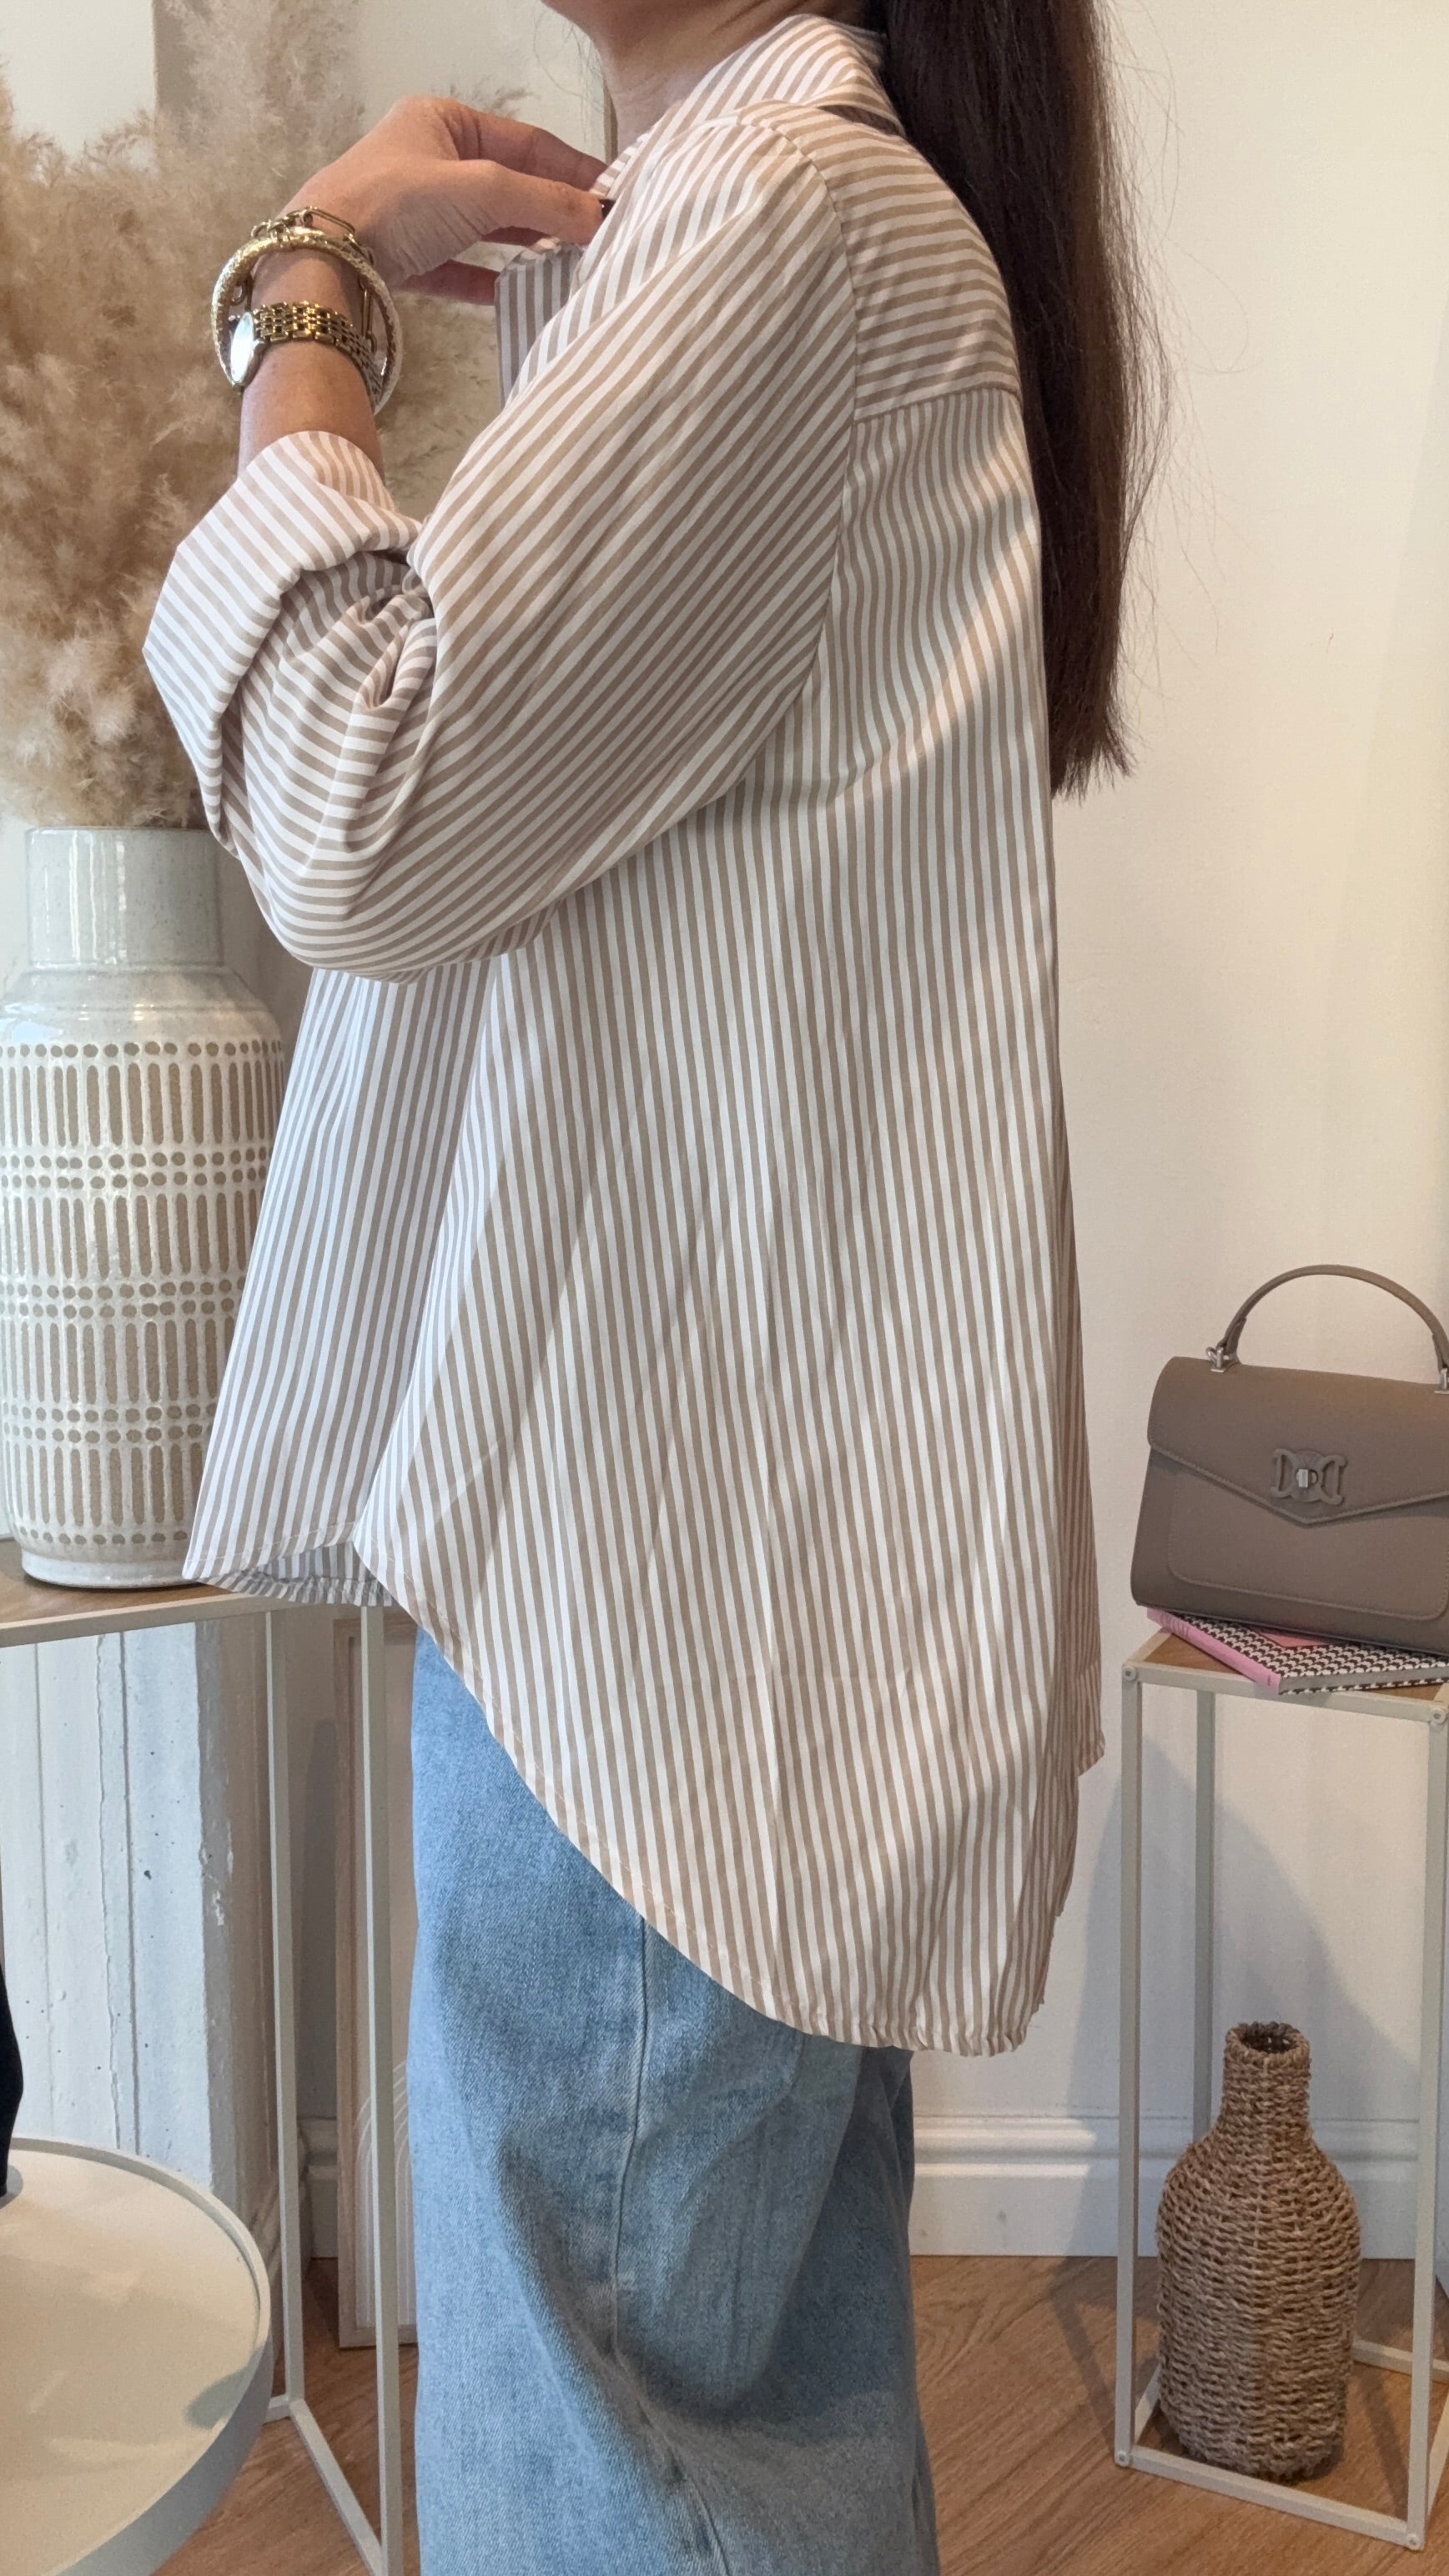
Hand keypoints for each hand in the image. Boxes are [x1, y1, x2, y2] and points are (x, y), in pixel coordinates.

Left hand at [283, 96, 606, 306]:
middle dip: (554, 209)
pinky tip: (520, 291)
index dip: (573, 169)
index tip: (614, 196)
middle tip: (600, 235)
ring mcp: (414, 211)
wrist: (323, 259)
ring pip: (485, 226)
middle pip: (509, 184)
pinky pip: (459, 266)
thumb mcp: (482, 190)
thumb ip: (546, 202)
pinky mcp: (404, 258)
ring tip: (572, 263)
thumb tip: (602, 217)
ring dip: (527, 243)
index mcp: (443, 120)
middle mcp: (428, 159)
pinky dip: (491, 278)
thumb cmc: (399, 203)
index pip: (526, 141)